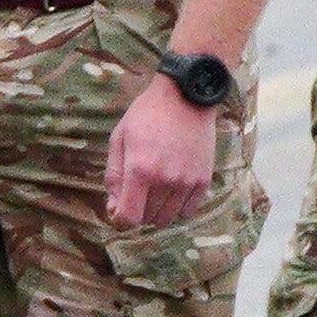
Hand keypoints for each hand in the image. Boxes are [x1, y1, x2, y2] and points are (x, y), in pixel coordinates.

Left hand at [103, 74, 221, 230]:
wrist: (185, 97)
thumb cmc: (146, 115)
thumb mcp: (119, 139)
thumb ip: (114, 177)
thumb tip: (113, 208)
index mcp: (139, 170)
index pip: (128, 218)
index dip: (119, 219)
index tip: (118, 209)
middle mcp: (164, 180)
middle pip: (147, 219)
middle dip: (137, 210)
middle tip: (137, 189)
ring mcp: (187, 182)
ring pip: (167, 218)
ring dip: (157, 209)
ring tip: (154, 187)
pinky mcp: (203, 180)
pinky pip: (188, 211)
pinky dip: (177, 207)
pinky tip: (172, 189)